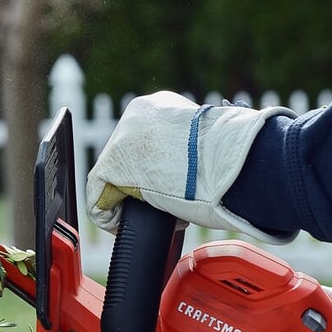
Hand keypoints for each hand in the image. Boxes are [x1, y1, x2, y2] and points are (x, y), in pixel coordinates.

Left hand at [84, 91, 294, 240]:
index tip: (173, 188)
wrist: (232, 160)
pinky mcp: (110, 164)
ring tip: (155, 215)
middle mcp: (136, 115)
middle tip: (166, 205)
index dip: (154, 170)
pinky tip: (128, 225)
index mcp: (161, 106)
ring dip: (130, 201)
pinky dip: (111, 216)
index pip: (144, 142)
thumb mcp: (207, 144)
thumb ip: (189, 150)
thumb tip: (189, 171)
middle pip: (125, 158)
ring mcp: (120, 138)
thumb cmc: (233, 157)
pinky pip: (98, 198)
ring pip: (111, 177)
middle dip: (141, 185)